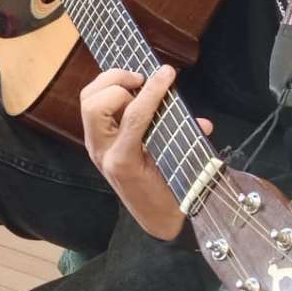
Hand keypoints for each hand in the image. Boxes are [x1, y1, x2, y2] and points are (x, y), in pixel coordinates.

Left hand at [81, 66, 211, 241]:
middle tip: (143, 79)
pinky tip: (130, 92)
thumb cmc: (170, 195)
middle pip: (94, 105)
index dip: (152, 90)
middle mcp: (103, 151)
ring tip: (136, 81)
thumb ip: (189, 143)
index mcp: (124, 160)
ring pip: (88, 102)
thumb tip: (203, 124)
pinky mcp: (96, 141)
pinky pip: (92, 108)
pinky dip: (108, 91)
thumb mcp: (182, 170)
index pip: (135, 116)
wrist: (154, 219)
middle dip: (117, 83)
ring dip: (109, 83)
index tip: (168, 72)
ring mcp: (96, 146)